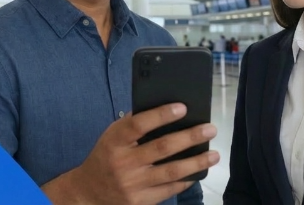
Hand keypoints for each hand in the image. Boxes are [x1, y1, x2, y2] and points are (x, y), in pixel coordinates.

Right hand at [44, 103, 219, 204]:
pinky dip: (186, 180)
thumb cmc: (106, 157)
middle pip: (162, 148)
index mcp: (114, 142)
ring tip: (214, 154)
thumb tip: (164, 109)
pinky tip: (198, 171)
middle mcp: (123, 163)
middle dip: (190, 137)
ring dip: (196, 162)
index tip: (183, 107)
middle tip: (210, 129)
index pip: (138, 124)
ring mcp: (133, 185)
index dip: (161, 115)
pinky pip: (170, 189)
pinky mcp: (140, 201)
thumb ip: (132, 125)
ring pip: (171, 171)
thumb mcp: (111, 137)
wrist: (89, 192)